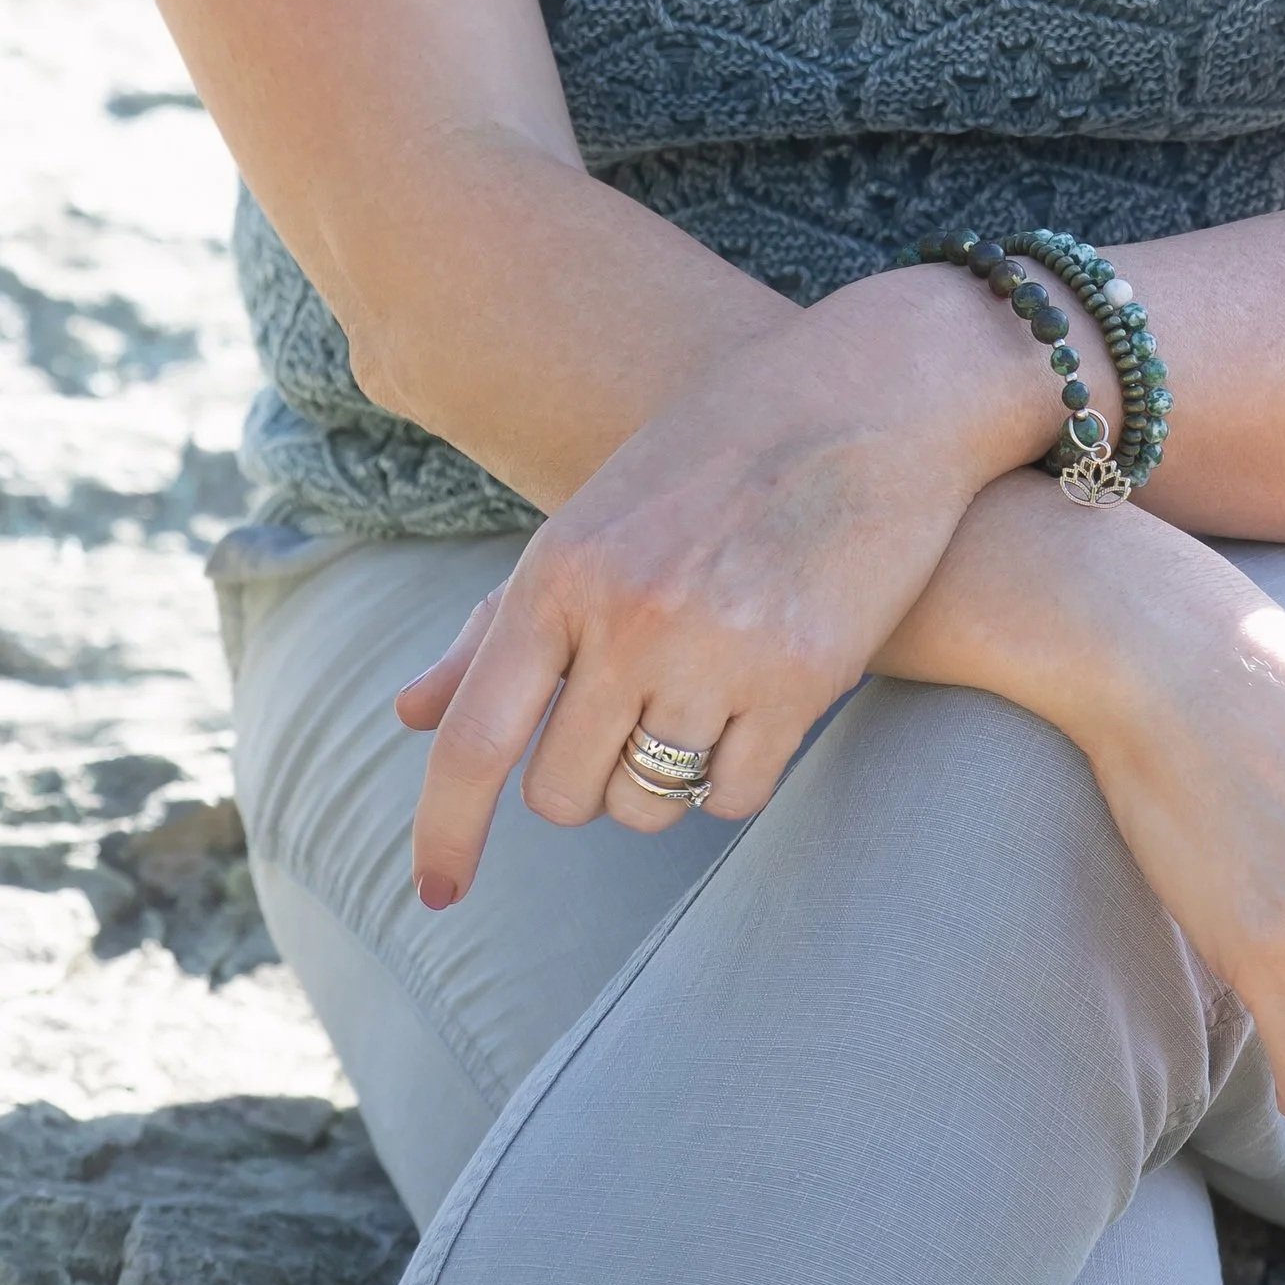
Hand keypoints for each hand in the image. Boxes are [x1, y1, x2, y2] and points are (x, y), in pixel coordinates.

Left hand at [393, 265, 1064, 899]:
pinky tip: (754, 706)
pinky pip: (732, 794)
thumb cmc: (720, 446)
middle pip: (564, 793)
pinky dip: (733, 774)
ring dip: (660, 780)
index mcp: (562, 566)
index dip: (445, 829)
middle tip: (627, 719)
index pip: (475, 737)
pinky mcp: (803, 680)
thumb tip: (407, 715)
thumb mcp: (596, 512)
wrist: (877, 392)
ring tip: (696, 699)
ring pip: (648, 802)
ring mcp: (718, 652)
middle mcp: (629, 617)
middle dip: (586, 779)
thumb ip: (501, 622)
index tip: (437, 892)